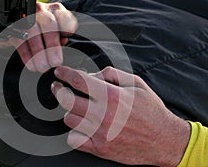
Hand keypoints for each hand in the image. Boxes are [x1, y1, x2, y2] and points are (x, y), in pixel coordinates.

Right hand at [9, 2, 77, 72]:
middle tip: (55, 62)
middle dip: (52, 45)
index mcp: (54, 11)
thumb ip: (60, 37)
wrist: (21, 33)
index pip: (63, 16)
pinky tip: (31, 65)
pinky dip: (26, 55)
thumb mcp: (55, 34)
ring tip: (43, 66)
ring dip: (39, 52)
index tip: (65, 39)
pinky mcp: (13, 28)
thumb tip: (62, 42)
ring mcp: (26, 18)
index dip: (66, 28)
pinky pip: (20, 40)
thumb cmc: (43, 35)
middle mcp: (41, 11)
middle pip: (48, 24)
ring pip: (33, 31)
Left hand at [51, 66, 190, 165]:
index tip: (59, 73)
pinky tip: (81, 127)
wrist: (163, 140)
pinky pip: (73, 140)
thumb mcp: (137, 84)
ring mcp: (100, 133)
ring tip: (77, 108)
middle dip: (58, 90)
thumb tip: (91, 74)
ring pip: (69, 119)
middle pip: (66, 100)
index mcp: (112, 96)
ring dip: (70, 111)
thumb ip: (112, 74)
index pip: (78, 80)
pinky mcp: (99, 148)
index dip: (64, 73)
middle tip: (58, 87)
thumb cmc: (151, 111)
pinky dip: (74, 132)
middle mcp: (103, 115)